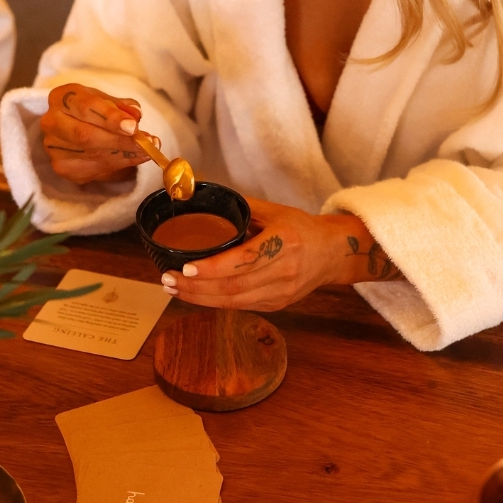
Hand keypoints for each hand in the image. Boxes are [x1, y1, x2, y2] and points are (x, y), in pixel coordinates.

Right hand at [40, 83, 150, 183]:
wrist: (72, 126)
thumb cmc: (91, 110)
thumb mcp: (106, 100)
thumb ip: (121, 106)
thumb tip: (135, 114)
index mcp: (61, 98)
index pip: (85, 107)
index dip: (110, 117)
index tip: (133, 126)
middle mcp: (52, 122)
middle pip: (85, 135)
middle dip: (119, 140)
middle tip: (146, 143)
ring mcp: (54, 147)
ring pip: (92, 154)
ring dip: (124, 154)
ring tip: (147, 150)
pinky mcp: (62, 167)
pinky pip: (95, 169)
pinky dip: (121, 164)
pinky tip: (136, 157)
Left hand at [160, 198, 400, 311]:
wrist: (334, 254)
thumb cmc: (302, 228)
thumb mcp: (274, 210)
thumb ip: (241, 206)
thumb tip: (203, 196)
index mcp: (283, 243)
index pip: (242, 261)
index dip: (212, 269)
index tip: (186, 268)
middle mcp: (283, 272)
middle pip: (233, 288)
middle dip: (195, 287)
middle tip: (168, 280)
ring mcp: (281, 293)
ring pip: (233, 302)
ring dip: (200, 298)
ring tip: (174, 289)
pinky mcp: (277, 305)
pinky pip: (241, 306)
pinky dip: (215, 302)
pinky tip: (195, 295)